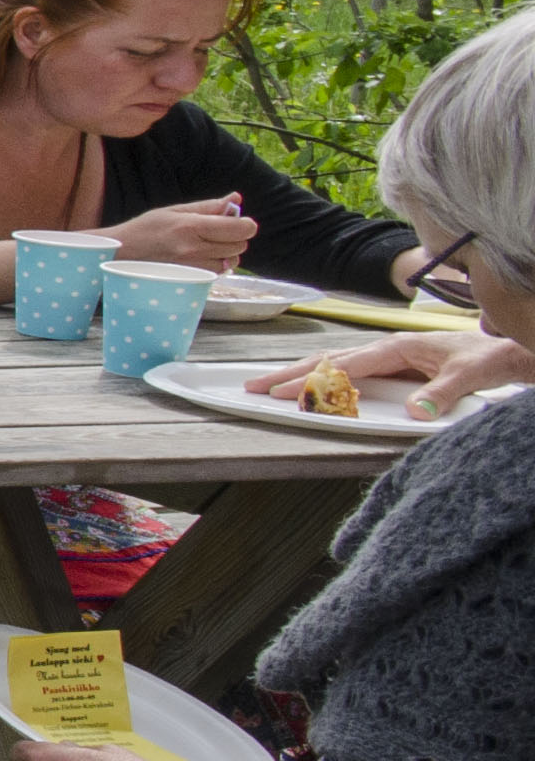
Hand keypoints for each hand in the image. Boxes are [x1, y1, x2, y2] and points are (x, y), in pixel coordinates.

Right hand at [111, 196, 256, 272]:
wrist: (120, 255)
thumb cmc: (146, 228)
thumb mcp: (175, 210)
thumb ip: (208, 206)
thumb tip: (236, 199)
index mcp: (192, 226)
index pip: (240, 228)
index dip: (245, 224)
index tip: (238, 221)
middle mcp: (194, 249)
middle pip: (239, 246)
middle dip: (235, 237)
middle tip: (218, 232)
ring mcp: (192, 267)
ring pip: (231, 261)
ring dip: (227, 253)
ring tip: (207, 246)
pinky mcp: (190, 280)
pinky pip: (218, 273)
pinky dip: (216, 265)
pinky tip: (201, 258)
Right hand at [270, 330, 534, 417]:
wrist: (507, 349)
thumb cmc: (489, 358)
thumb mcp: (469, 377)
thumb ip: (440, 395)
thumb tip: (412, 413)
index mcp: (398, 346)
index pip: (344, 366)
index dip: (311, 381)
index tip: (282, 393)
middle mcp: (386, 347)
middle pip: (327, 359)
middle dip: (288, 373)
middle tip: (253, 387)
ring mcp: (387, 354)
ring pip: (333, 362)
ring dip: (300, 373)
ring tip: (268, 385)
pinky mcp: (392, 364)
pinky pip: (347, 369)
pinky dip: (321, 376)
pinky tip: (308, 385)